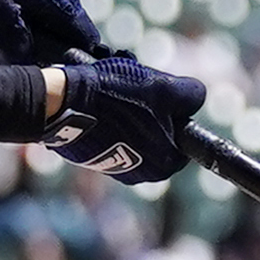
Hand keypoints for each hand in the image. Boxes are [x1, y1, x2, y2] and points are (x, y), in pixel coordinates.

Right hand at [42, 55, 208, 185]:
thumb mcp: (164, 88)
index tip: (158, 92)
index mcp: (166, 164)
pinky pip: (111, 132)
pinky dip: (107, 115)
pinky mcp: (93, 157)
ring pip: (134, 128)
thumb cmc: (116, 97)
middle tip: (135, 85)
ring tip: (113, 86)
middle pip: (159, 129)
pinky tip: (98, 98)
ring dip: (128, 106)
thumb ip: (191, 94)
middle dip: (149, 105)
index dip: (174, 107)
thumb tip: (196, 96)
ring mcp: (116, 167)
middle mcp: (142, 174)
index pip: (183, 132)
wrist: (63, 103)